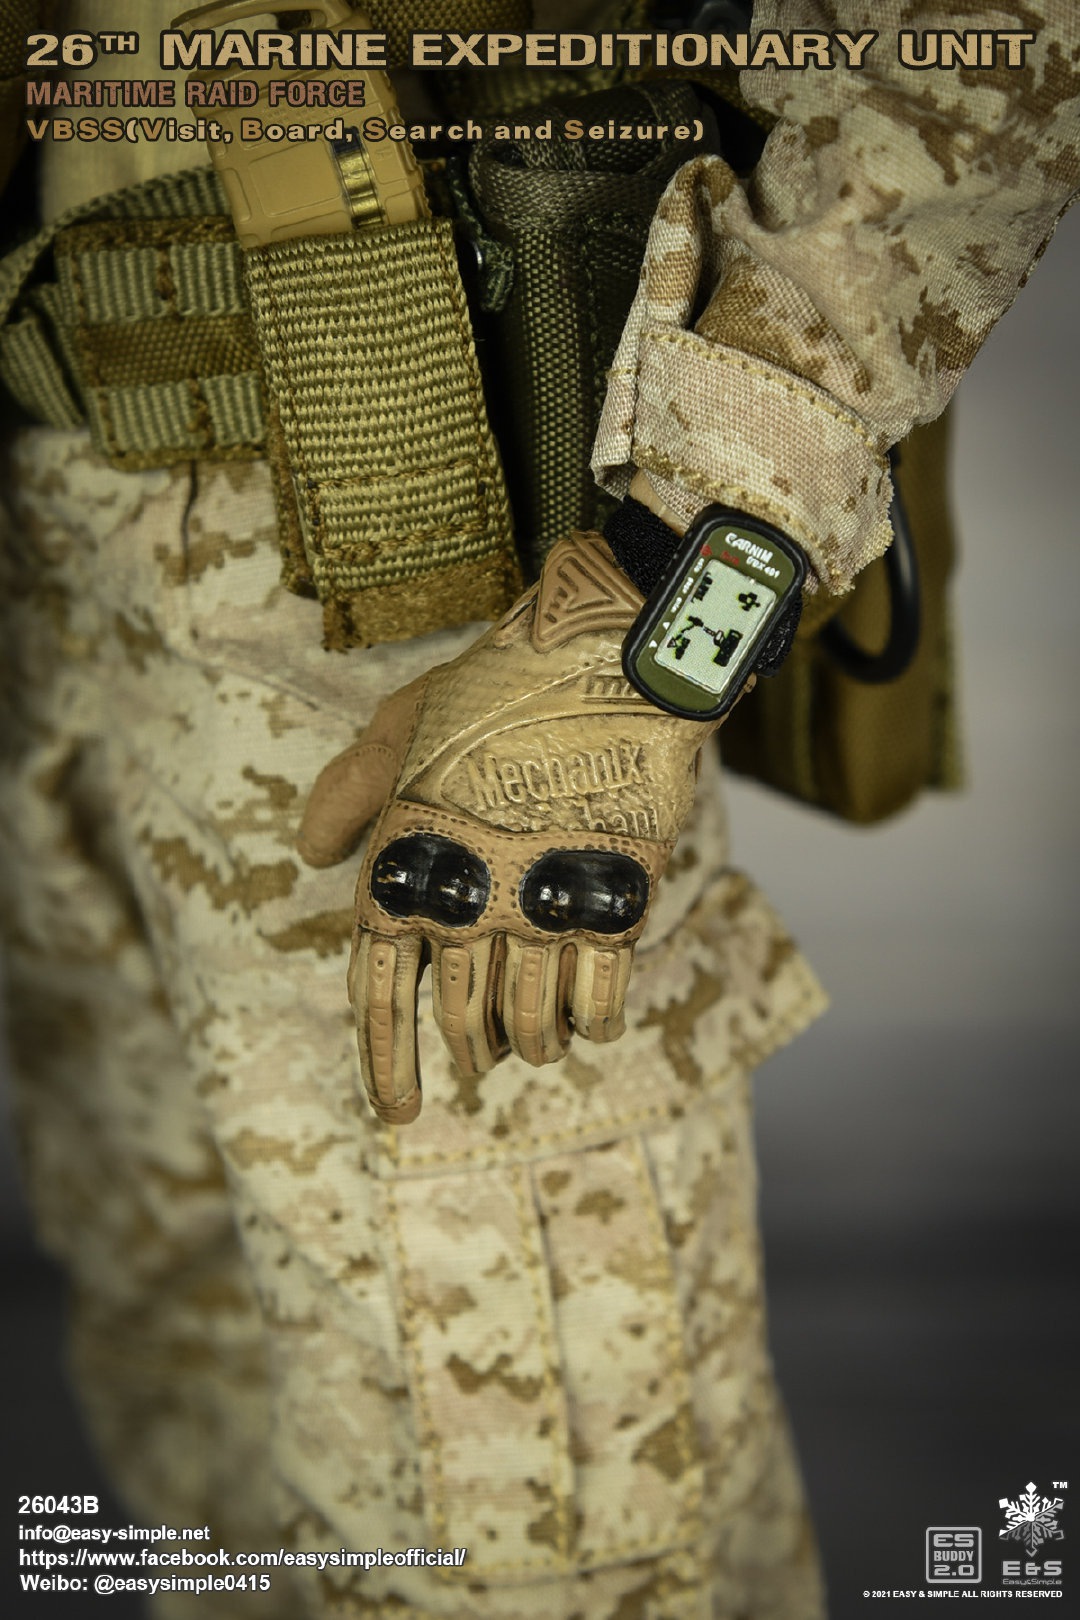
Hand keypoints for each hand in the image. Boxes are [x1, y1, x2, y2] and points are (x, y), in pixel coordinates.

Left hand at [298, 531, 741, 1124]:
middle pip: (459, 1017)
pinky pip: (600, 994)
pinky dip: (592, 1021)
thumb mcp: (403, 723)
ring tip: (530, 1051)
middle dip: (467, 1057)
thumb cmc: (498, 683)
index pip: (380, 993)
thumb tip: (310, 854)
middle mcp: (469, 895)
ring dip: (531, 1045)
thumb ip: (353, 791)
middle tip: (476, 1073)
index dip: (385, 1062)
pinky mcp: (614, 895)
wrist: (607, 654)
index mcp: (407, 862)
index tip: (395, 1112)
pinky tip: (589, 1025)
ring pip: (531, 1017)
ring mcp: (543, 901)